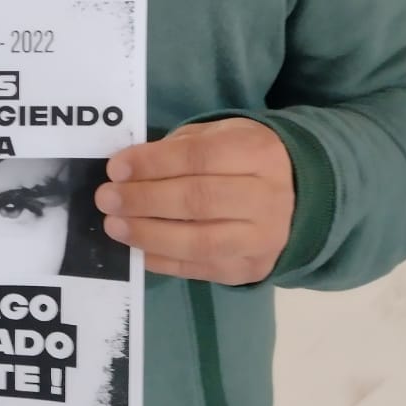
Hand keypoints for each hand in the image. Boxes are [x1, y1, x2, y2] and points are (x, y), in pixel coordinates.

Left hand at [96, 120, 294, 285]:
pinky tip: (137, 249)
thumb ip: (178, 148)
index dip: (153, 163)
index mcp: (259, 153)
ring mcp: (262, 239)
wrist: (298, 198)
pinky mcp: (251, 269)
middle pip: (198, 200)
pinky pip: (201, 268)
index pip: (199, 158)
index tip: (116, 167)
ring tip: (115, 226)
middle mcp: (267, 198)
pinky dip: (163, 260)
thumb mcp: (219, 136)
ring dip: (149, 234)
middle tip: (107, 198)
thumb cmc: (243, 159)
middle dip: (144, 199)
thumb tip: (128, 169)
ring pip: (200, 241)